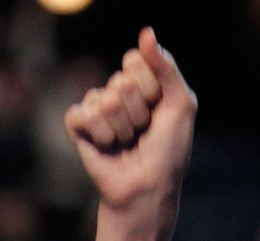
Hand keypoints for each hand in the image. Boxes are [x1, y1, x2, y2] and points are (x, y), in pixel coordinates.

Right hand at [64, 27, 196, 217]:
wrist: (147, 190)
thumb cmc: (168, 153)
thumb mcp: (181, 106)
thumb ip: (167, 68)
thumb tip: (146, 33)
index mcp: (141, 83)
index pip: (135, 60)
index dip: (150, 88)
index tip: (159, 112)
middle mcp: (117, 92)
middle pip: (120, 81)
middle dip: (138, 112)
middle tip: (142, 134)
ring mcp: (96, 108)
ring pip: (105, 100)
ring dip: (123, 129)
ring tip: (127, 144)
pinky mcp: (78, 126)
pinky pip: (83, 113)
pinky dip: (100, 134)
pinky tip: (107, 147)